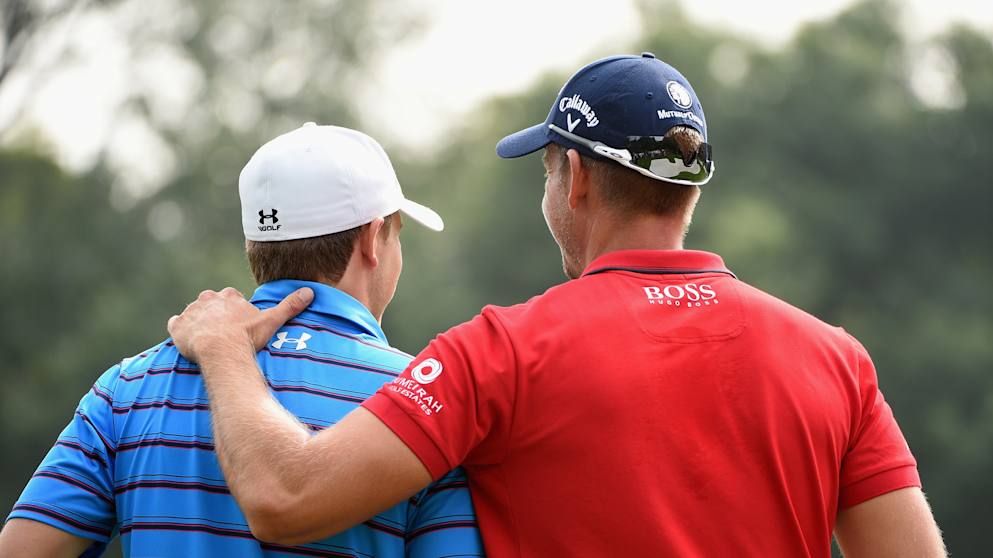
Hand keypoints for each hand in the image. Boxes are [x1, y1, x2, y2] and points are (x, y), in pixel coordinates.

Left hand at [167, 287, 313, 362]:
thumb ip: (289, 305)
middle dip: (215, 315)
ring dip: (198, 323)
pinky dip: (181, 330)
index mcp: (229, 296)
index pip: (230, 298)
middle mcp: (207, 299)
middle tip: (223, 333)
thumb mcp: (271, 321)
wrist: (220, 351)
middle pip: (210, 303)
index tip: (238, 325)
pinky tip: (189, 341)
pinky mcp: (177, 326)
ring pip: (194, 313)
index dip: (234, 311)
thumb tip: (310, 291)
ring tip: (207, 340)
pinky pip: (176, 324)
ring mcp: (191, 312)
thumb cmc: (246, 337)